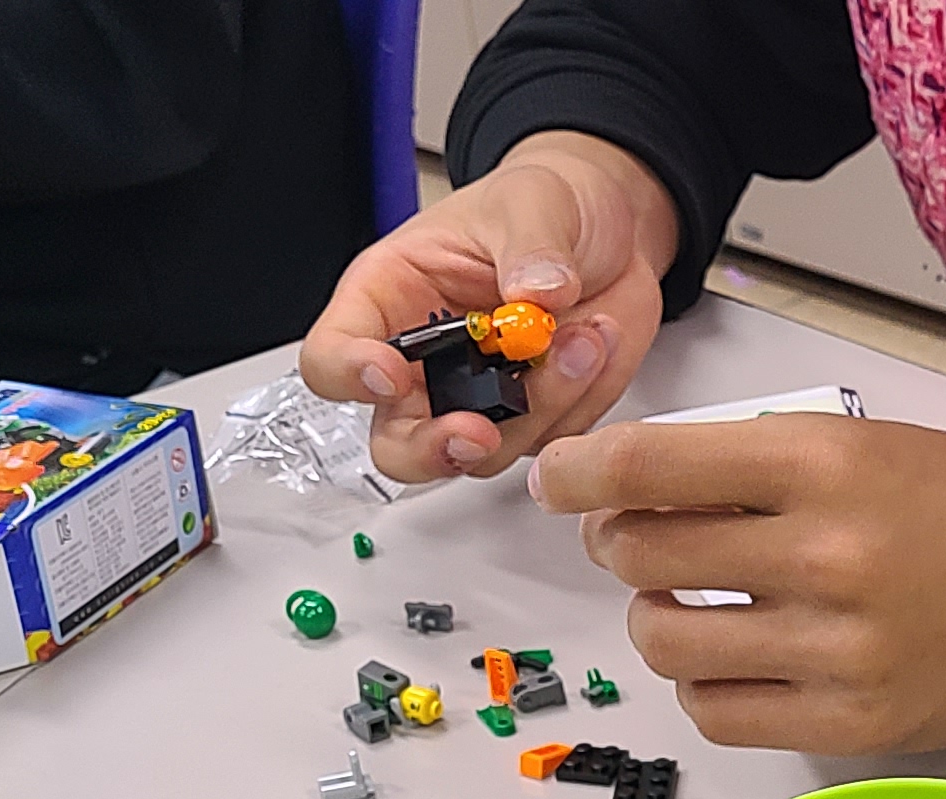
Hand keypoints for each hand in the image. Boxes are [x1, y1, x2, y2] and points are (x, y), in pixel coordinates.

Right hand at [296, 133, 676, 485]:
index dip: (349, 374)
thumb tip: (537, 292)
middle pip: (395, 442)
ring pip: (484, 451)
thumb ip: (531, 245)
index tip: (390, 375)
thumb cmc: (544, 204)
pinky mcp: (533, 417)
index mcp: (390, 298)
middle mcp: (426, 363)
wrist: (612, 227)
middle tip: (479, 431)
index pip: (332, 356)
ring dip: (539, 406)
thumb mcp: (532, 199)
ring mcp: (479, 397)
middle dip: (434, 449)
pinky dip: (579, 402)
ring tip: (581, 336)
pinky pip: (549, 440)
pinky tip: (594, 343)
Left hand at [533, 413, 945, 754]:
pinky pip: (719, 712)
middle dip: (617, 544)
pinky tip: (730, 660)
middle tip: (633, 542)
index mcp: (826, 463)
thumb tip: (632, 487)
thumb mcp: (867, 443)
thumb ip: (758, 461)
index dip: (581, 474)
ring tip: (687, 606)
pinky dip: (704, 684)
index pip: (654, 465)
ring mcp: (840, 648)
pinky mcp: (852, 722)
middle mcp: (827, 555)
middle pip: (645, 555)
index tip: (558, 482)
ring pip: (670, 642)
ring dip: (657, 620)